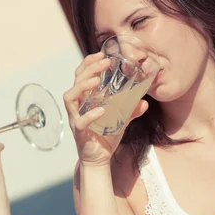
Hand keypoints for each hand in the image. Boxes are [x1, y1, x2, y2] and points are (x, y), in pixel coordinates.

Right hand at [63, 52, 147, 167]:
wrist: (98, 159)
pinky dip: (89, 114)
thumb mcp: (120, 120)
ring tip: (96, 81)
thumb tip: (144, 102)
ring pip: (70, 97)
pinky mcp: (79, 132)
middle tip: (105, 62)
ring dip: (82, 86)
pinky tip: (101, 110)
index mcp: (85, 99)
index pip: (81, 75)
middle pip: (75, 81)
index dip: (89, 63)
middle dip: (88, 68)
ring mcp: (76, 118)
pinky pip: (80, 121)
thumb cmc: (105, 137)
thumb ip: (130, 110)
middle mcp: (78, 106)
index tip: (101, 55)